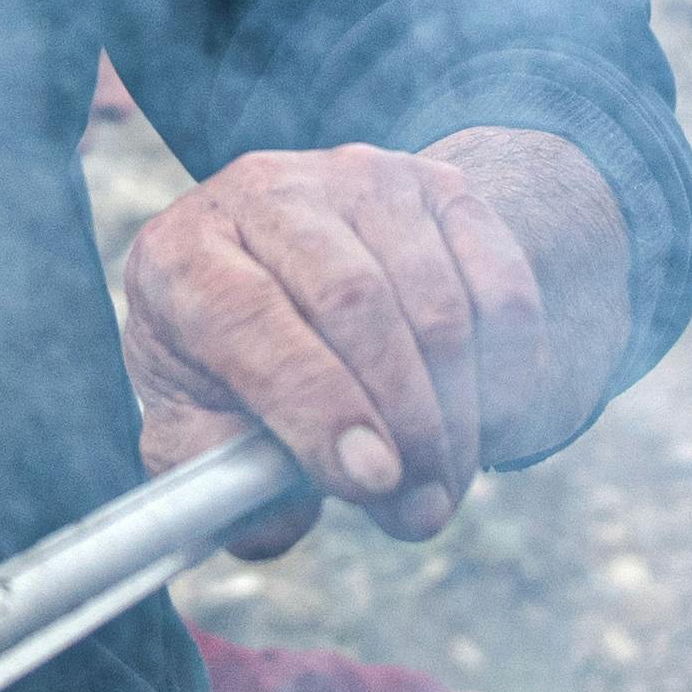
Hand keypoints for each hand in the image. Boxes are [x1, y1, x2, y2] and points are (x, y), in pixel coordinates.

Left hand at [118, 141, 548, 554]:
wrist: (286, 276)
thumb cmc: (230, 370)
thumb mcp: (195, 426)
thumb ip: (219, 478)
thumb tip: (281, 512)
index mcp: (181, 256)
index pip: (248, 319)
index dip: (316, 405)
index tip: (371, 481)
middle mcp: (265, 195)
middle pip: (355, 302)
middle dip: (404, 423)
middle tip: (421, 510)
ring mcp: (359, 179)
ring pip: (436, 300)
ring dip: (459, 414)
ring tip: (444, 485)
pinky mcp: (439, 185)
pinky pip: (501, 284)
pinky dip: (511, 370)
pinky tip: (488, 426)